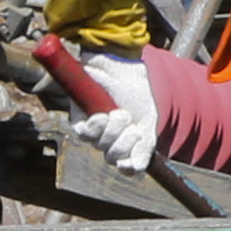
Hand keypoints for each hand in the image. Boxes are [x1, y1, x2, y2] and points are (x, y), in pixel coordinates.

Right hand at [46, 46, 164, 178]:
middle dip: (114, 132)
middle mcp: (99, 135)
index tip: (104, 116)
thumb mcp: (106, 69)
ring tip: (135, 129)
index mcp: (87, 118)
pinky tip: (136, 162)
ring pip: (114, 156)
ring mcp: (116, 145)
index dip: (94, 127)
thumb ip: (92, 68)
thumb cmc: (122, 77)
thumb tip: (86, 62)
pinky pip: (128, 168)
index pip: (84, 132)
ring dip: (125, 143)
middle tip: (125, 115)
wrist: (147, 84)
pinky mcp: (134, 151)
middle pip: (100, 145)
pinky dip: (132, 166)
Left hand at [81, 84, 166, 177]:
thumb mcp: (148, 122)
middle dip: (123, 142)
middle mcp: (109, 141)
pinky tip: (103, 116)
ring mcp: (95, 132)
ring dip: (112, 132)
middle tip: (130, 124)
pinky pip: (86, 134)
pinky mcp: (80, 121)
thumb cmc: (139, 95)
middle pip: (112, 157)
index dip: (128, 165)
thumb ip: (144, 146)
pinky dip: (96, 127)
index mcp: (128, 143)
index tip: (131, 159)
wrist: (126, 70)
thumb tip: (136, 169)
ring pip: (101, 146)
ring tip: (121, 114)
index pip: (127, 167)